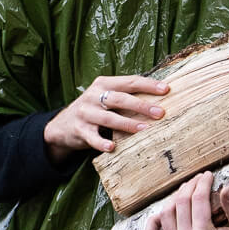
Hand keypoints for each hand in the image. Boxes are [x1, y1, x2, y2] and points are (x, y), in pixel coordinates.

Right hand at [44, 75, 170, 161]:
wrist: (62, 125)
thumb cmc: (94, 109)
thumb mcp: (105, 97)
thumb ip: (125, 95)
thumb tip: (159, 96)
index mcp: (103, 83)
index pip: (129, 82)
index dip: (148, 85)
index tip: (166, 90)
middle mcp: (93, 96)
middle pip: (120, 99)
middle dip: (141, 105)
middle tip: (160, 113)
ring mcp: (85, 113)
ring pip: (108, 118)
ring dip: (127, 124)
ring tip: (144, 130)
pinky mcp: (79, 130)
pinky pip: (92, 137)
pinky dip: (101, 143)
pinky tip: (112, 147)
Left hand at [145, 172, 228, 229]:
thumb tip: (226, 188)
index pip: (198, 199)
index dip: (203, 183)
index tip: (207, 175)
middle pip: (180, 203)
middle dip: (189, 186)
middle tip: (197, 180)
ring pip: (166, 215)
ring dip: (173, 199)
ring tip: (184, 192)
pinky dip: (152, 224)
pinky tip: (160, 214)